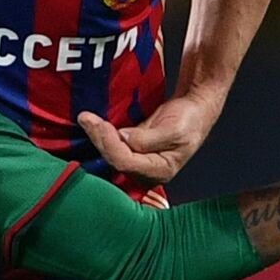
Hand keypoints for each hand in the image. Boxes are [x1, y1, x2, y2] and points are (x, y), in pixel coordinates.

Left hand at [77, 92, 219, 186]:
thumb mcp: (174, 130)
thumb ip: (148, 139)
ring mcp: (137, 160)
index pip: (127, 163)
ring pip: (110, 153)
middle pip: (114, 159)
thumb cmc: (190, 120)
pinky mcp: (132, 149)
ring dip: (96, 136)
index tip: (102, 124)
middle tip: (86, 118)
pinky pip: (112, 146)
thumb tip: (123, 138)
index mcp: (160, 170)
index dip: (111, 145)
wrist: (194, 109)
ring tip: (86, 118)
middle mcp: (146, 170)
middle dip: (99, 139)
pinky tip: (92, 123)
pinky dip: (101, 134)